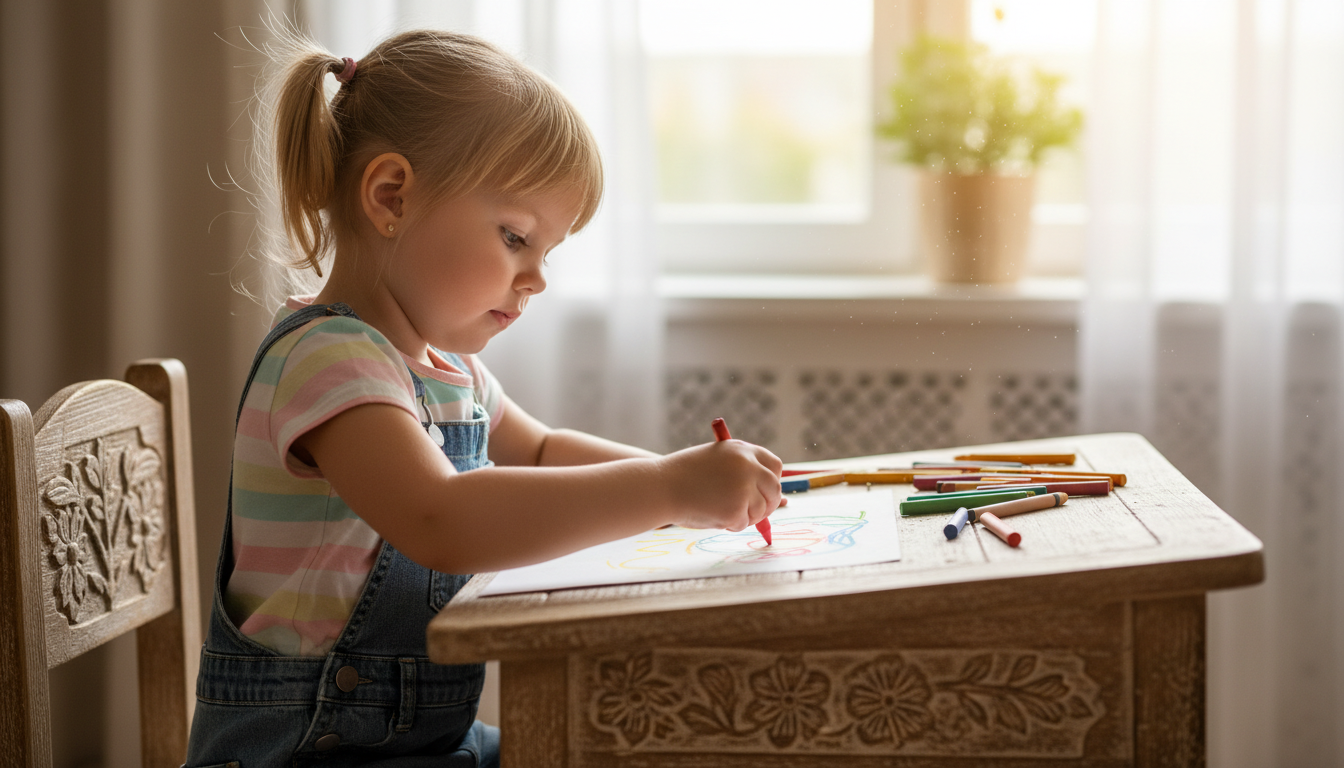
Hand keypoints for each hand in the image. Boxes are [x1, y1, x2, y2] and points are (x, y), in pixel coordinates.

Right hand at [656, 439, 783, 529]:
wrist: (660, 487)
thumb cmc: (682, 475)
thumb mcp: (714, 459)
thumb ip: (738, 468)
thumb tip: (762, 490)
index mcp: (743, 450)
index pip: (774, 465)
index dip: (771, 480)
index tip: (766, 491)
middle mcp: (748, 466)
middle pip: (774, 489)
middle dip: (768, 504)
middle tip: (756, 513)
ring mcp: (744, 488)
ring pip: (760, 510)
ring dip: (745, 516)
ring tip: (719, 510)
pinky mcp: (736, 510)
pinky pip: (743, 524)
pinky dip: (730, 524)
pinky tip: (710, 515)